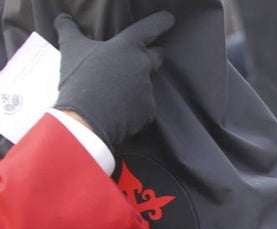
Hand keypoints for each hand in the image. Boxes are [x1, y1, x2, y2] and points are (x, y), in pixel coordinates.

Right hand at [54, 11, 173, 148]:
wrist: (86, 118)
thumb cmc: (79, 77)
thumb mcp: (71, 48)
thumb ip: (69, 29)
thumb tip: (63, 18)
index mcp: (128, 47)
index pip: (148, 29)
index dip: (160, 22)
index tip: (169, 19)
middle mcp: (143, 66)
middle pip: (156, 57)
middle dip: (153, 55)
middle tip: (144, 56)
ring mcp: (148, 90)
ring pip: (145, 84)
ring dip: (136, 85)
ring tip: (116, 92)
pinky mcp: (149, 112)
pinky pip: (143, 108)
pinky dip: (133, 108)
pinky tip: (119, 111)